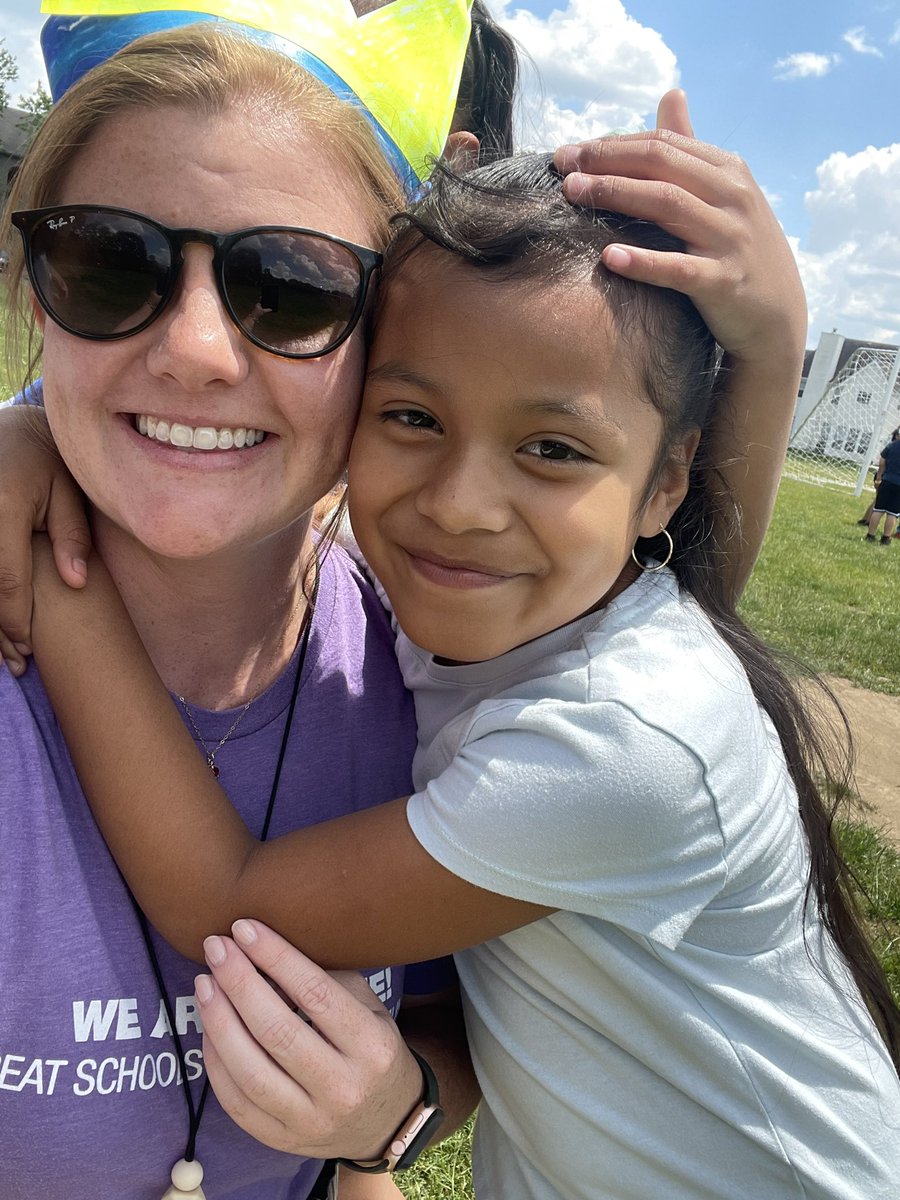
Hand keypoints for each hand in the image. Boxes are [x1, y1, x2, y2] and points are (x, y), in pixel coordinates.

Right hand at [0, 405, 90, 666]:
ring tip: (2, 654)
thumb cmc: (44, 461)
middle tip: (16, 663)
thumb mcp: (68, 491)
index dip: (16, 618)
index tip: (30, 647)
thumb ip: (73, 536)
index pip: (7, 577)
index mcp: (4, 506)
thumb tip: (77, 584)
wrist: (5, 432)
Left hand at [195, 920, 422, 1161]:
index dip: (276, 957)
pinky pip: (237, 1102)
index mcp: (371, 1046)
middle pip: (277, 1031)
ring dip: (219, 1021)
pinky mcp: (282, 1140)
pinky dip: (216, 1061)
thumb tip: (275, 942)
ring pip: (251, 1071)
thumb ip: (332, 978)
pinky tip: (208, 1026)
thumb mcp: (371, 1009)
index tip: (245, 929)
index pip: (315, 993)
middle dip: (239, 982)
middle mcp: (343, 1087)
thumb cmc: (372, 1050)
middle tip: (216, 948)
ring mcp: (311, 1120)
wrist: (387, 1122)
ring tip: (205, 984)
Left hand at [552, 88, 806, 368]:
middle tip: (561, 165)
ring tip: (573, 194)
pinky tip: (608, 256)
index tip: (568, 152)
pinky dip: (644, 261)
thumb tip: (671, 94)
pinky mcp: (724, 282)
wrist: (777, 317)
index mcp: (727, 170)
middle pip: (661, 165)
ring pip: (667, 205)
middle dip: (606, 160)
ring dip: (616, 194)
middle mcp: (732, 196)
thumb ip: (691, 149)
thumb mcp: (723, 193)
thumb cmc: (738, 252)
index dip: (612, 143)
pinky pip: (679, 268)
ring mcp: (730, 238)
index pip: (662, 143)